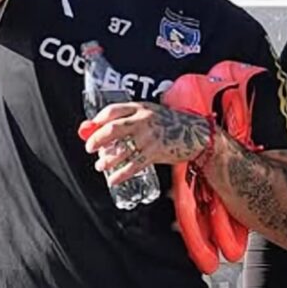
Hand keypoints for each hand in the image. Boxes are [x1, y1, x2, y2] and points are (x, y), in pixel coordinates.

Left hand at [80, 102, 211, 185]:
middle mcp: (144, 120)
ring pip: (120, 150)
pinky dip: (120, 174)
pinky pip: (133, 166)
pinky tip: (113, 179)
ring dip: (107, 160)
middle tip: (90, 147)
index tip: (90, 128)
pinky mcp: (155, 152)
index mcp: (141, 108)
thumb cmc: (172, 124)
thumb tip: (101, 128)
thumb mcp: (151, 114)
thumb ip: (130, 119)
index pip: (113, 110)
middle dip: (97, 140)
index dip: (98, 120)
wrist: (196, 134)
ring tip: (101, 165)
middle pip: (112, 129)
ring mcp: (149, 137)